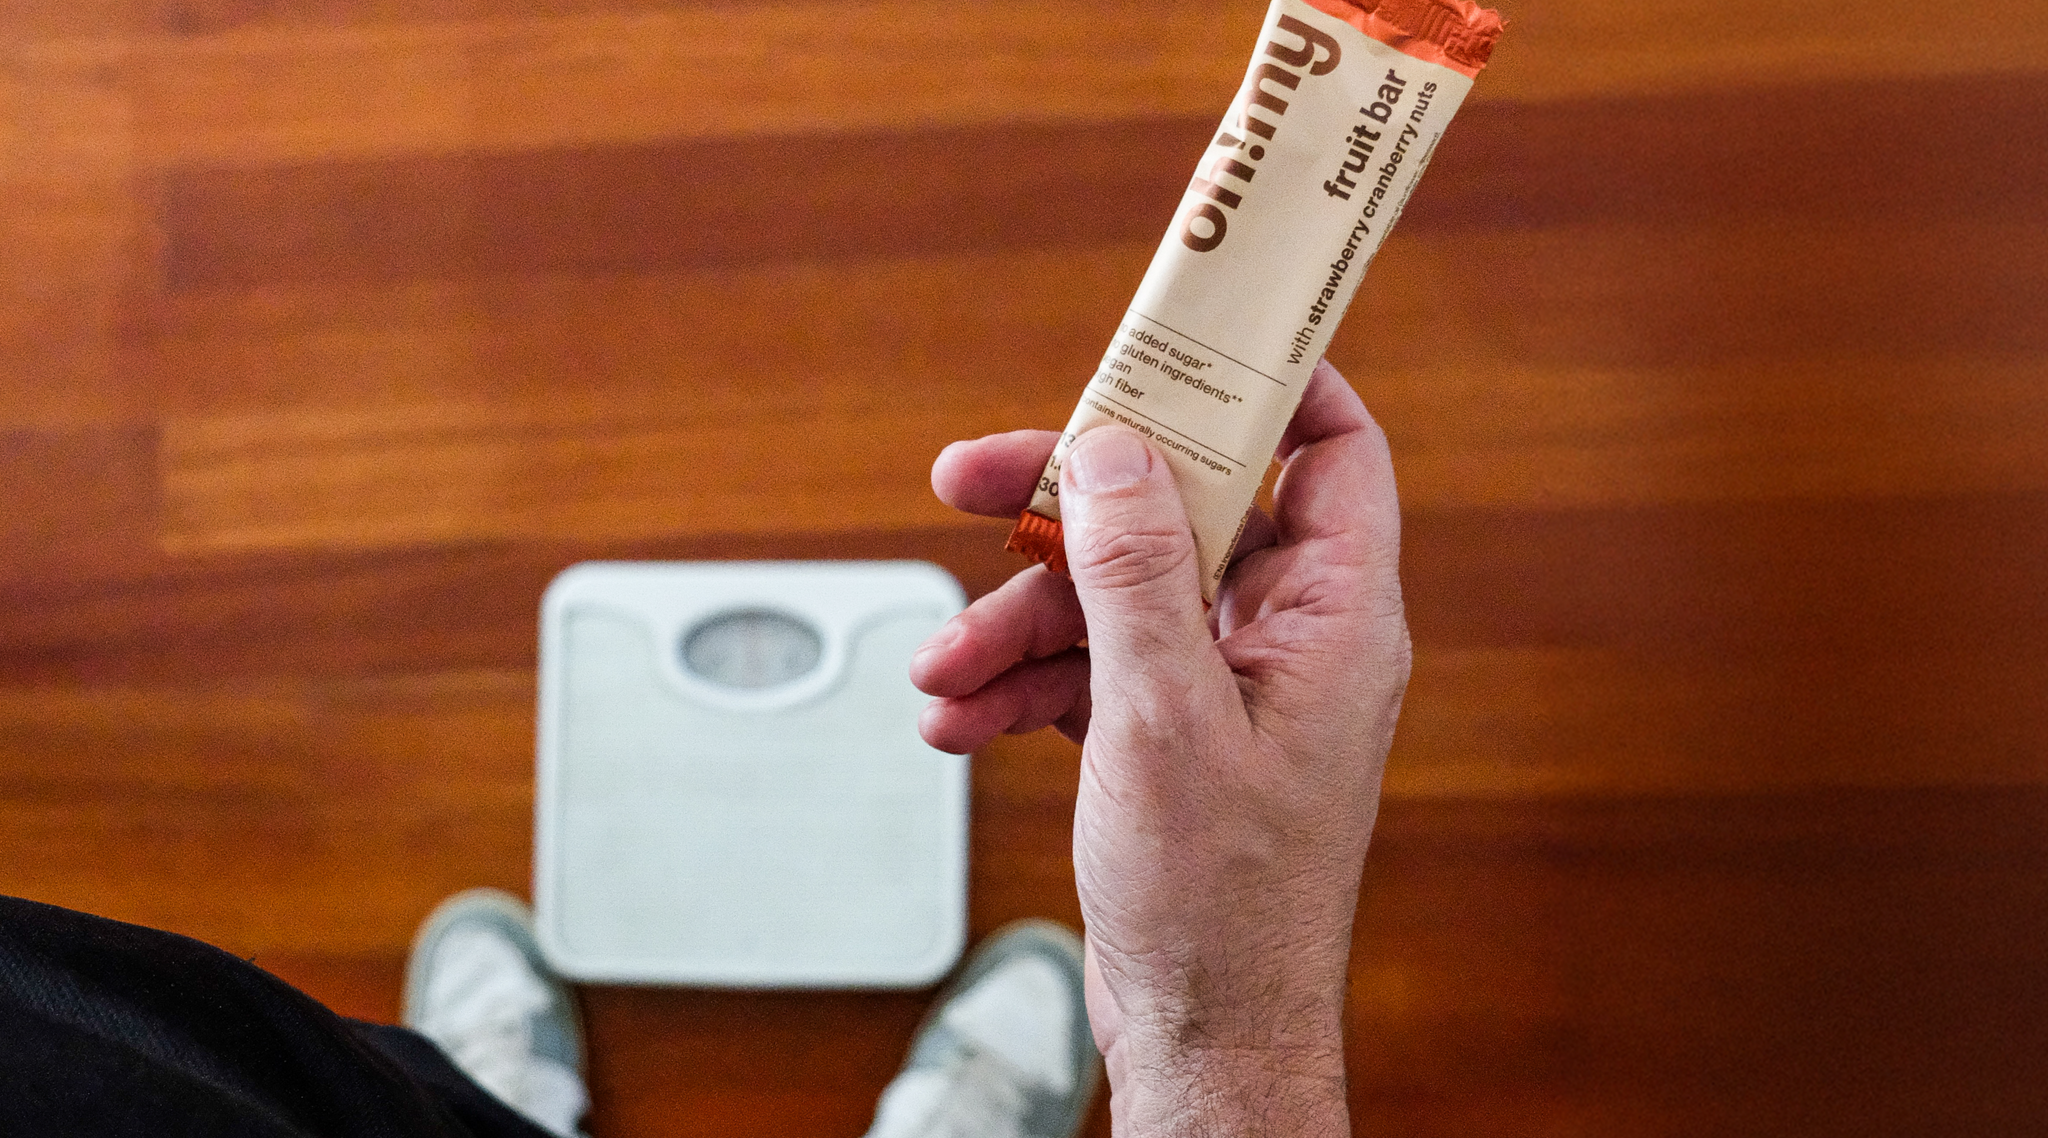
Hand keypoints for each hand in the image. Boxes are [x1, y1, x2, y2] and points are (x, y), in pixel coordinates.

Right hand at [910, 359, 1410, 1135]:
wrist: (1200, 1034)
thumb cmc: (1221, 903)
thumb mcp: (1162, 717)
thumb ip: (1137, 572)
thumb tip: (1112, 447)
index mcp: (1329, 619)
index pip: (1333, 451)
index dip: (1271, 383)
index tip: (1180, 344)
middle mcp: (1283, 638)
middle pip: (1179, 511)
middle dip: (1066, 505)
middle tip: (966, 480)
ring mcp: (1224, 685)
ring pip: (1114, 593)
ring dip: (1017, 618)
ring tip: (943, 668)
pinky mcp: (1168, 730)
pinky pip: (1091, 667)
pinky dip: (1023, 682)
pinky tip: (960, 718)